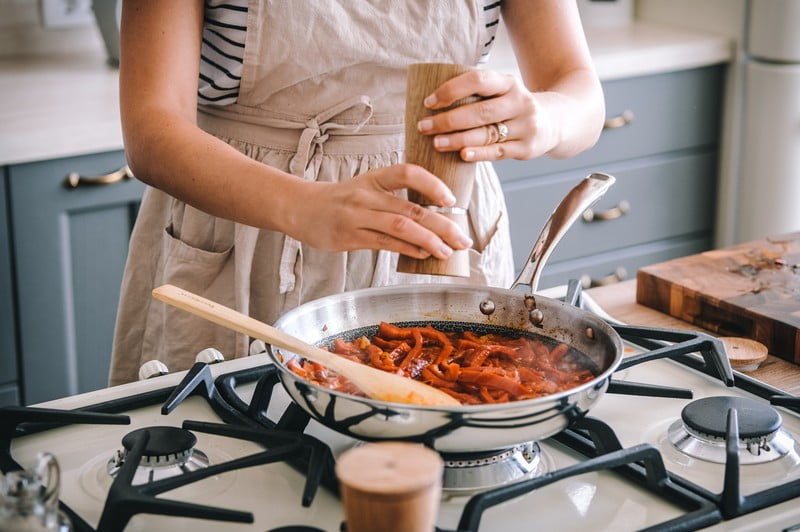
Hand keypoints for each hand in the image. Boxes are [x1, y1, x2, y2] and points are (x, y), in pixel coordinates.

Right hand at [286, 164, 473, 259]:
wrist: (300, 208)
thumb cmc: (340, 199)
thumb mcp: (366, 187)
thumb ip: (394, 197)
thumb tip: (433, 217)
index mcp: (374, 177)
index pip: (408, 173)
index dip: (432, 184)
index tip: (451, 200)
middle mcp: (367, 194)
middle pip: (412, 208)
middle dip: (444, 225)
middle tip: (464, 239)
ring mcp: (357, 216)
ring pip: (401, 227)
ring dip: (430, 241)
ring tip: (449, 251)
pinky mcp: (350, 237)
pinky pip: (385, 243)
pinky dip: (408, 250)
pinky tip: (424, 255)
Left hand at [415, 69, 558, 161]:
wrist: (555, 122)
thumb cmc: (513, 106)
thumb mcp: (502, 91)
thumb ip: (477, 93)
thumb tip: (432, 103)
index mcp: (509, 82)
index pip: (478, 80)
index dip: (451, 90)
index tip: (429, 102)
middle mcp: (520, 102)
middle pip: (480, 112)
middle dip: (448, 120)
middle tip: (424, 127)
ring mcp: (526, 126)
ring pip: (487, 134)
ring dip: (458, 140)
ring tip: (436, 143)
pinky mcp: (527, 148)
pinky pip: (498, 152)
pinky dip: (479, 154)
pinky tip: (461, 155)